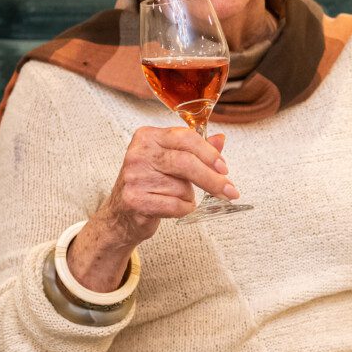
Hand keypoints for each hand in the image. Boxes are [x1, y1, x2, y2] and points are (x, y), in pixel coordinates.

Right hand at [67, 129, 237, 290]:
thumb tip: (221, 139)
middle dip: (212, 179)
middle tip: (230, 191)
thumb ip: (195, 149)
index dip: (209, 153)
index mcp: (148, 136)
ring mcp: (134, 176)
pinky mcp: (134, 199)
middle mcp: (138, 153)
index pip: (186, 137)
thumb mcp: (171, 161)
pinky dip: (182, 209)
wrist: (122, 215)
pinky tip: (171, 208)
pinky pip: (175, 205)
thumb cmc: (150, 184)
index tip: (225, 167)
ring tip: (174, 197)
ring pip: (182, 187)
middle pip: (186, 162)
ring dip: (188, 196)